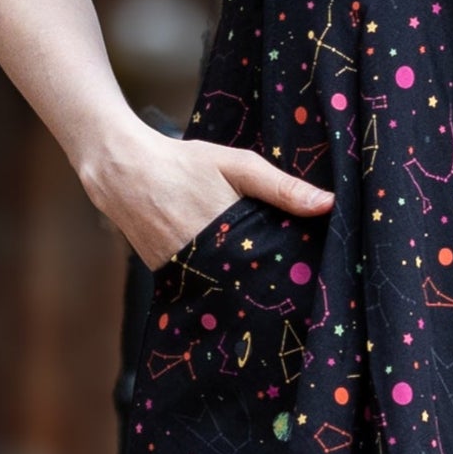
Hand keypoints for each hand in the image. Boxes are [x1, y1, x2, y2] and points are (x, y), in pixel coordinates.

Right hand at [85, 129, 337, 271]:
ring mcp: (182, 271)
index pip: (271, 269)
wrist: (124, 171)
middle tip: (294, 290)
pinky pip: (200, 285)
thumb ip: (282, 187)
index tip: (310, 280)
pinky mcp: (166, 276)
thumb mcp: (238, 166)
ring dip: (242, 287)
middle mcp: (204, 260)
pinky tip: (231, 278)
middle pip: (248, 284)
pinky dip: (216, 282)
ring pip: (224, 288)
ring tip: (267, 288)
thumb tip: (328, 204)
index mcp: (228, 234)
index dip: (291, 276)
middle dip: (269, 285)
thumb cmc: (185, 163)